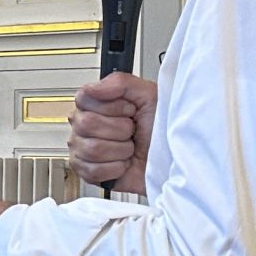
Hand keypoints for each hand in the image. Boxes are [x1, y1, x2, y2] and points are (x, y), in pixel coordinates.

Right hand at [70, 72, 155, 194]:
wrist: (172, 161)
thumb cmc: (162, 131)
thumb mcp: (149, 96)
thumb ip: (120, 82)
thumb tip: (93, 88)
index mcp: (97, 105)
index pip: (84, 98)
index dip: (111, 106)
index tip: (129, 110)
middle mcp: (86, 126)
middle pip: (86, 124)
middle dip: (119, 130)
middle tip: (132, 132)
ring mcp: (84, 149)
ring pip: (91, 149)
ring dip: (120, 151)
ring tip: (130, 149)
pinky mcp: (89, 172)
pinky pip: (93, 170)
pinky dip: (116, 168)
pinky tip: (123, 163)